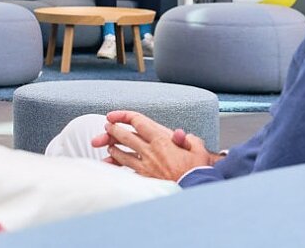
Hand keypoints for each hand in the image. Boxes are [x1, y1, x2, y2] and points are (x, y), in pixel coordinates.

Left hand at [89, 110, 219, 180]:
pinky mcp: (144, 179)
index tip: (112, 116)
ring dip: (113, 149)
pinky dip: (117, 167)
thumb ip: (187, 138)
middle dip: (112, 130)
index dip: (122, 116)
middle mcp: (150, 151)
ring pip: (122, 154)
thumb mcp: (197, 148)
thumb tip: (179, 134)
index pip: (137, 121)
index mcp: (161, 140)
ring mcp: (145, 166)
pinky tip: (113, 165)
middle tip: (107, 127)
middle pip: (124, 137)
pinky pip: (126, 171)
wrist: (196, 189)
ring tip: (110, 146)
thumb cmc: (197, 170)